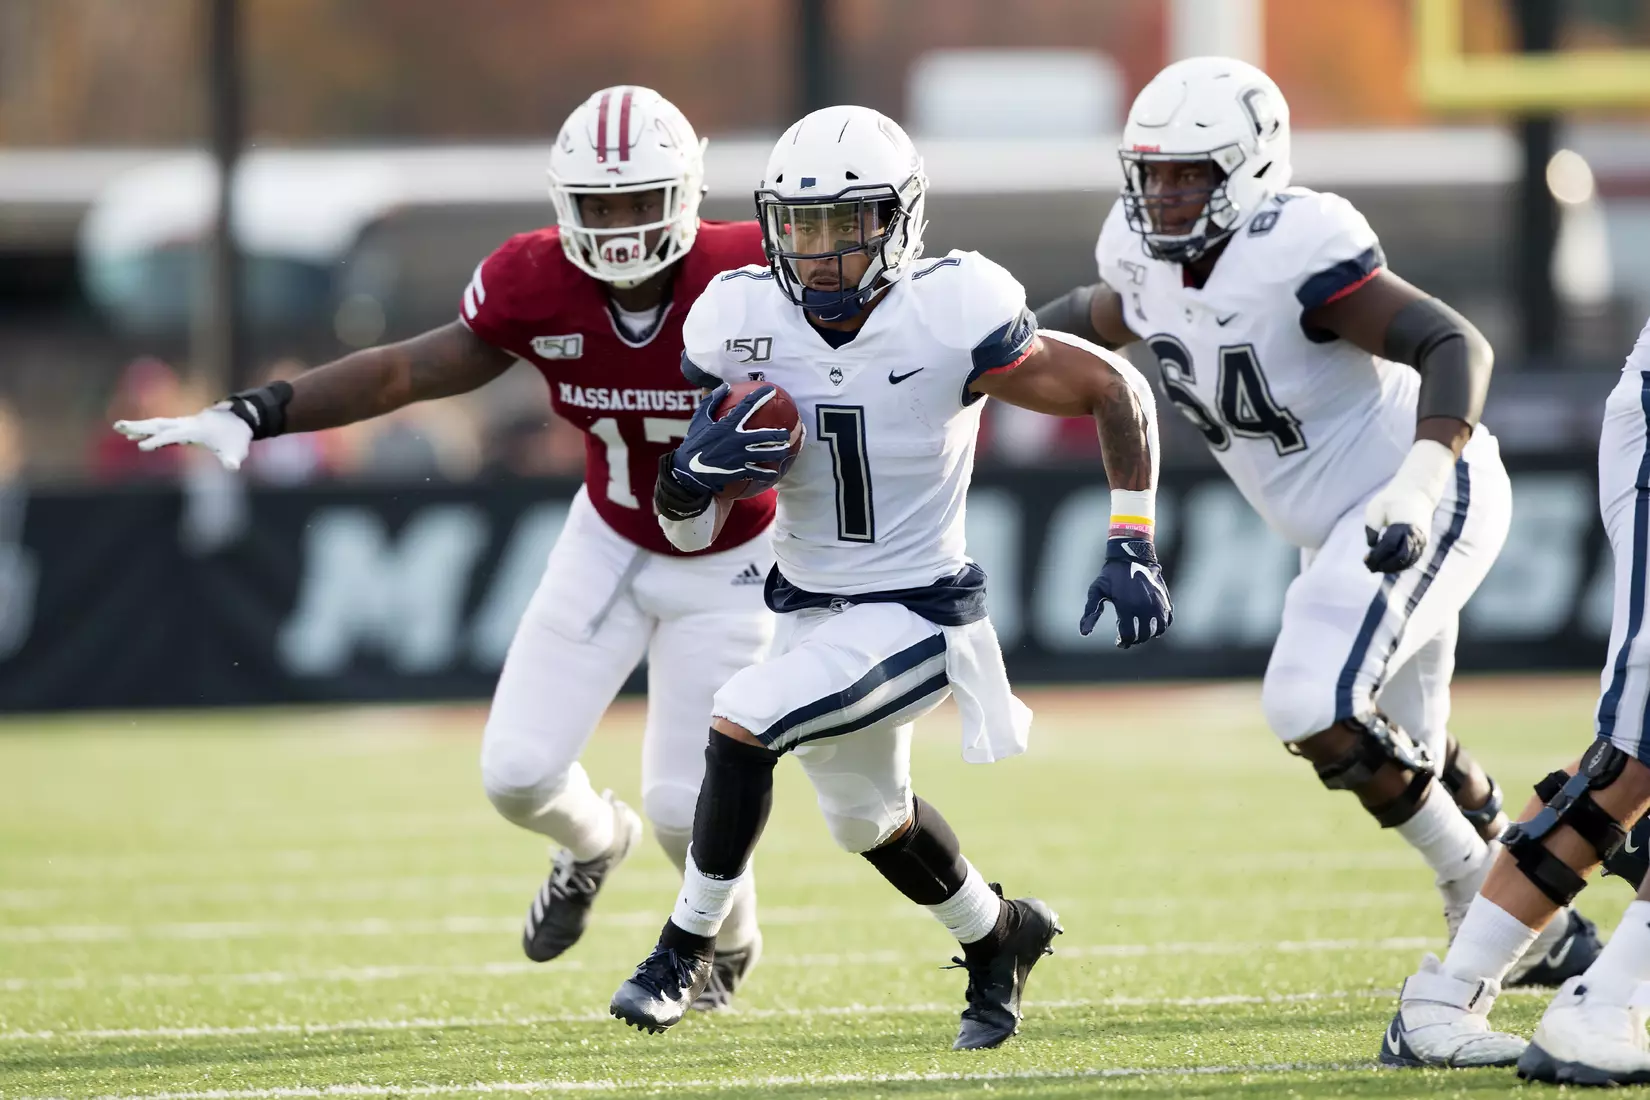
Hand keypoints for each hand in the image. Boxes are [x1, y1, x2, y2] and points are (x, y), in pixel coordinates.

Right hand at [113, 407, 252, 470]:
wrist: (240, 419)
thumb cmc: (237, 437)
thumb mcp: (237, 450)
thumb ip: (233, 458)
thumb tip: (233, 467)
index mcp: (196, 430)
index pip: (174, 436)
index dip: (158, 441)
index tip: (141, 446)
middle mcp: (186, 424)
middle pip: (159, 424)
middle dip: (140, 427)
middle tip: (119, 427)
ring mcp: (183, 424)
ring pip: (157, 423)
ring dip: (138, 426)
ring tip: (118, 427)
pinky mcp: (181, 427)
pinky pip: (160, 427)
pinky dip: (146, 429)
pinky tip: (132, 434)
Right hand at [670, 384, 792, 493]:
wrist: (688, 470)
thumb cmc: (694, 442)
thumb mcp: (700, 419)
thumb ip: (712, 401)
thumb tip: (725, 386)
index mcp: (728, 425)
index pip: (748, 407)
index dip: (761, 397)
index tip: (771, 390)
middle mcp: (737, 440)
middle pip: (764, 435)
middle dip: (778, 434)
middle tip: (786, 432)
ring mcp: (740, 456)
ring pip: (765, 453)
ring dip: (778, 451)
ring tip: (785, 449)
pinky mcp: (739, 470)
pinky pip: (757, 472)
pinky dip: (767, 472)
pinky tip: (774, 472)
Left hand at [1080, 536, 1171, 647]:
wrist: (1132, 555)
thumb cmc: (1111, 574)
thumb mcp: (1096, 590)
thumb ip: (1091, 611)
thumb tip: (1084, 633)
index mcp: (1128, 607)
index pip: (1129, 636)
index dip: (1123, 642)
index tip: (1119, 641)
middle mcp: (1145, 607)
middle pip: (1144, 635)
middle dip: (1135, 639)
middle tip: (1127, 635)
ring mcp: (1158, 603)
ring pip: (1159, 630)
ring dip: (1149, 633)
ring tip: (1140, 629)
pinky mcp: (1165, 599)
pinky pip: (1168, 619)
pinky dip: (1161, 625)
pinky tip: (1151, 622)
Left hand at [1362, 440, 1453, 573]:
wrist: (1417, 492)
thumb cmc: (1392, 499)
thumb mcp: (1376, 508)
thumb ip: (1372, 527)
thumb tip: (1372, 545)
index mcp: (1402, 525)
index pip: (1388, 547)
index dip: (1377, 556)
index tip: (1365, 560)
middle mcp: (1415, 534)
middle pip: (1400, 558)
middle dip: (1384, 566)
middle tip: (1370, 567)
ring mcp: (1422, 539)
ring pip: (1408, 561)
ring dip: (1393, 567)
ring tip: (1377, 567)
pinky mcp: (1424, 542)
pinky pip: (1413, 558)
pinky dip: (1401, 565)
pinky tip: (1389, 565)